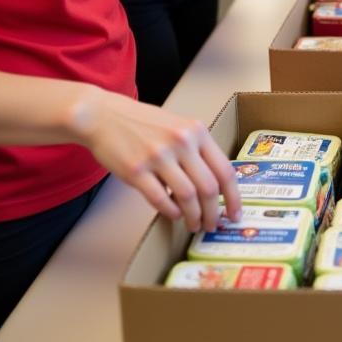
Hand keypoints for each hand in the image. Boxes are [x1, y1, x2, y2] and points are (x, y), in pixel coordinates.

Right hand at [69, 87, 240, 231]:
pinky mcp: (136, 170)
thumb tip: (214, 187)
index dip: (234, 197)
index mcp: (197, 131)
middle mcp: (181, 141)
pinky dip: (170, 212)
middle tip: (211, 225)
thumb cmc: (144, 124)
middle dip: (213, 213)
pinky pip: (159, 199)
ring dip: (193, 217)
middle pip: (208, 187)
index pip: (224, 170)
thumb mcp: (179, 127)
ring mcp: (158, 155)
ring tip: (192, 224)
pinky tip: (173, 214)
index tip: (235, 214)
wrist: (105, 116)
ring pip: (187, 196)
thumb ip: (197, 151)